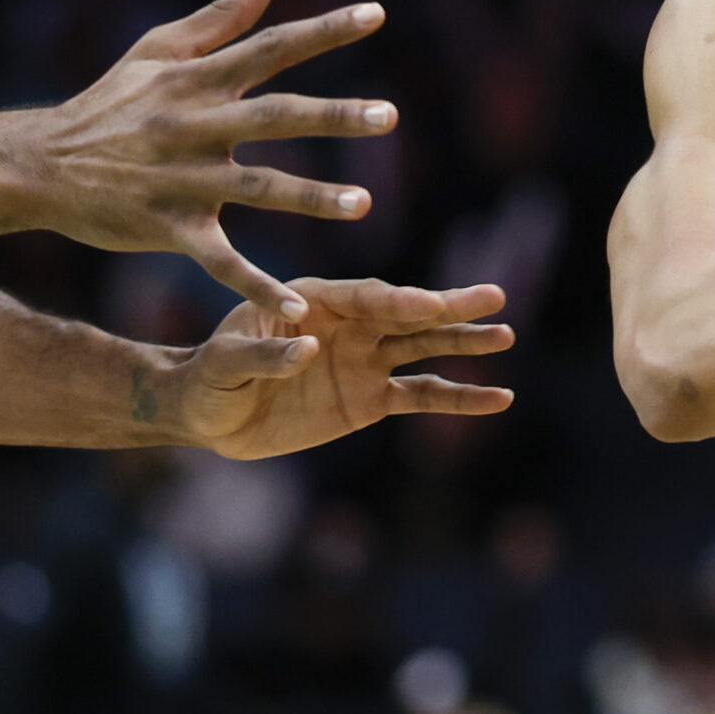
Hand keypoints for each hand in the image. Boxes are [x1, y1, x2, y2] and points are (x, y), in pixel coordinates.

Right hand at [27, 0, 395, 317]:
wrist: (38, 163)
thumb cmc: (108, 101)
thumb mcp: (159, 48)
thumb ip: (224, 13)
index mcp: (197, 79)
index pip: (270, 47)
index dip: (324, 31)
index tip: (376, 15)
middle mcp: (194, 125)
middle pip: (274, 116)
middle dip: (332, 116)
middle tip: (389, 115)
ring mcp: (181, 179)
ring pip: (255, 189)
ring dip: (310, 198)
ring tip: (363, 205)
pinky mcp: (167, 227)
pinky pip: (218, 261)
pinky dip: (255, 285)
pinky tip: (297, 309)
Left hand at [169, 277, 514, 459]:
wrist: (210, 416)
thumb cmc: (209, 378)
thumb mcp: (223, 364)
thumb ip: (262, 355)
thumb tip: (305, 349)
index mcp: (314, 298)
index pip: (364, 297)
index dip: (398, 301)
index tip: (431, 305)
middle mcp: (348, 323)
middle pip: (406, 312)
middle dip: (449, 307)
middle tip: (494, 299)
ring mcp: (364, 359)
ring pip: (423, 347)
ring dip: (463, 342)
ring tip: (505, 336)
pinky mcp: (370, 398)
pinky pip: (422, 396)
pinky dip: (459, 397)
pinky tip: (497, 397)